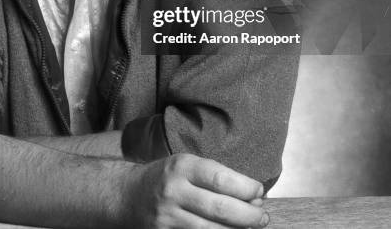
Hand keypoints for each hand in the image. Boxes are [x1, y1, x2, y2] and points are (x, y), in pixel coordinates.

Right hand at [124, 153, 267, 228]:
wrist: (127, 196)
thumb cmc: (165, 179)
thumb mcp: (184, 166)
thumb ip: (212, 177)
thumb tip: (251, 195)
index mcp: (181, 166)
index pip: (220, 177)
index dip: (245, 187)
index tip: (259, 191)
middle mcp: (173, 190)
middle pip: (220, 208)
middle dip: (249, 216)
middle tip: (263, 217)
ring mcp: (168, 216)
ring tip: (251, 228)